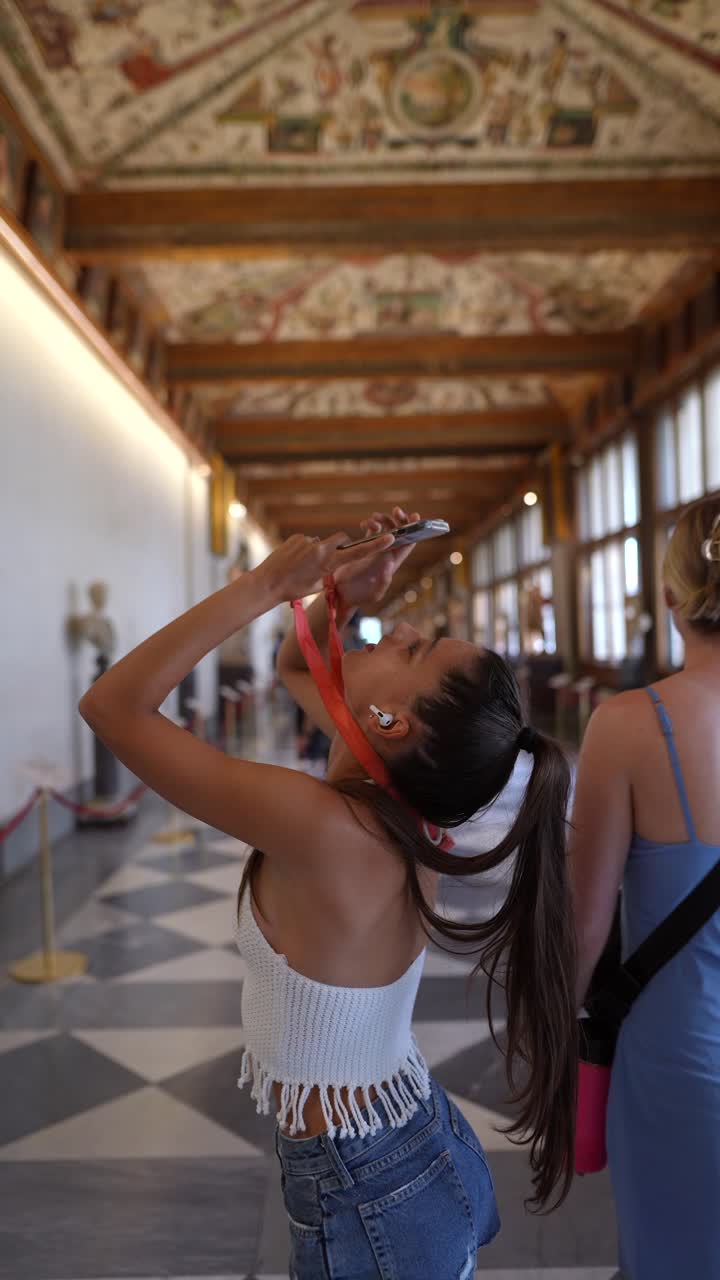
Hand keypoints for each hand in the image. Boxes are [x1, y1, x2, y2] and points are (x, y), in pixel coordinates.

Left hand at [256, 530, 394, 603]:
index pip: (357, 553)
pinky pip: (307, 541)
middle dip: (339, 546)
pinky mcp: (297, 537)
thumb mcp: (318, 585)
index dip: (375, 546)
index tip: (390, 537)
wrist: (268, 583)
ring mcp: (308, 541)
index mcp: (328, 563)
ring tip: (302, 566)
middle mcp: (320, 549)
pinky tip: (293, 561)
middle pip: (341, 540)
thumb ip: (332, 571)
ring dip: (317, 551)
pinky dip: (304, 549)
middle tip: (328, 560)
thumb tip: (338, 562)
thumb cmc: (294, 589)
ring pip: (321, 543)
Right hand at [333, 508, 420, 608]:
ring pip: (384, 529)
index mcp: (393, 563)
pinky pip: (370, 531)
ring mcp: (375, 549)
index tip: (415, 517)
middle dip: (400, 519)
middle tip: (396, 510)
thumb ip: (384, 580)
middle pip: (399, 532)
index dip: (414, 530)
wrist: (342, 595)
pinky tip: (363, 524)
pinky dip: (368, 524)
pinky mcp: (363, 547)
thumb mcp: (375, 593)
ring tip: (374, 517)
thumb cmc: (360, 596)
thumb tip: (389, 563)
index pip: (408, 544)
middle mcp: (386, 553)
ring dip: (383, 519)